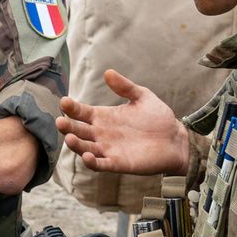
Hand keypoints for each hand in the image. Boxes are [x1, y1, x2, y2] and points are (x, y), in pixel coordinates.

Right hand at [57, 69, 189, 175]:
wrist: (175, 138)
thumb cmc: (158, 117)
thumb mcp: (142, 97)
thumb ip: (125, 87)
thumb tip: (108, 72)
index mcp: (103, 116)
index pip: (81, 112)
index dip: (71, 108)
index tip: (65, 102)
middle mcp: (101, 133)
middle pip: (78, 131)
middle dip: (67, 127)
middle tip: (60, 122)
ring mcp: (108, 149)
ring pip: (85, 148)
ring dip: (76, 145)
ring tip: (70, 139)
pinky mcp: (118, 163)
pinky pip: (101, 164)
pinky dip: (92, 162)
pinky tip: (87, 157)